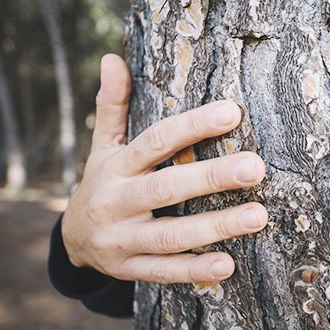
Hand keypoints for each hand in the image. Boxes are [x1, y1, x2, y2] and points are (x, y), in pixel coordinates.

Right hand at [61, 54, 267, 283]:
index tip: (232, 112)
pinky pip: (163, 271)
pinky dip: (194, 271)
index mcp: (116, 166)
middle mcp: (116, 202)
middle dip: (212, 177)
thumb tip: (111, 58)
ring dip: (215, 227)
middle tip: (255, 168)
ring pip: (170, 235)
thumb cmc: (103, 182)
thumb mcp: (103, 145)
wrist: (71, 240)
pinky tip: (228, 265)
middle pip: (166, 188)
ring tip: (258, 216)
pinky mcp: (128, 269)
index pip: (156, 141)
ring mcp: (120, 239)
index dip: (193, 126)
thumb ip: (112, 105)